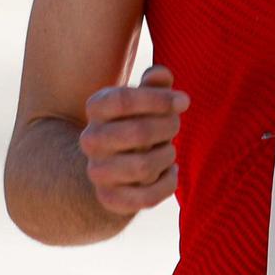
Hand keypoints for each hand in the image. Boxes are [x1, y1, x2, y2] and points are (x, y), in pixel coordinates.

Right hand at [77, 65, 187, 217]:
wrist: (113, 169)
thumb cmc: (136, 123)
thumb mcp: (144, 100)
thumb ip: (155, 84)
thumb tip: (160, 75)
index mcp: (96, 107)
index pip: (123, 99)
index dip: (159, 99)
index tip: (183, 102)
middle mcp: (90, 139)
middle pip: (138, 132)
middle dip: (168, 127)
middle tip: (176, 125)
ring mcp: (97, 172)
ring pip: (144, 167)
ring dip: (167, 155)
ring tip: (169, 151)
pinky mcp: (109, 199)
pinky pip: (147, 197)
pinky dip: (168, 184)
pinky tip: (170, 173)